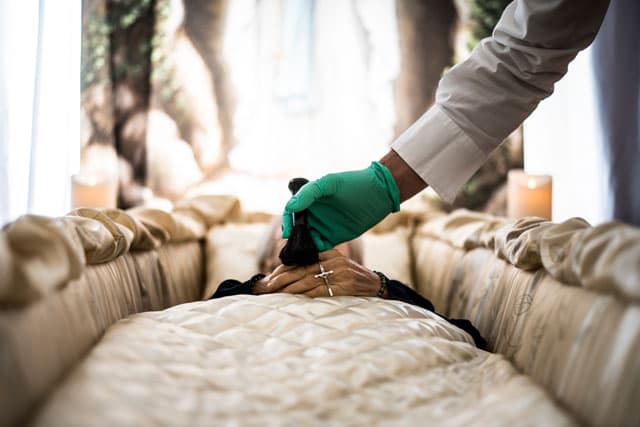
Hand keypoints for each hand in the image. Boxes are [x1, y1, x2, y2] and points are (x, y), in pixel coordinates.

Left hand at [253, 249, 384, 297]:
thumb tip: (292, 273)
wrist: (376, 285)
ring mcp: (339, 273)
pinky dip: (304, 294)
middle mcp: (333, 261)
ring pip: (307, 280)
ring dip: (289, 288)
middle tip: (266, 287)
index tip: (269, 278)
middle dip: (281, 279)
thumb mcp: (337, 265)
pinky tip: (293, 298)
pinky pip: (319, 290)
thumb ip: (319, 264)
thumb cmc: (353, 278)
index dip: (283, 269)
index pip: (300, 261)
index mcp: (329, 254)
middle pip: (300, 270)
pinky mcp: (343, 286)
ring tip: (274, 294)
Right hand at [281, 161, 399, 250]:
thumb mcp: (329, 184)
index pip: (291, 212)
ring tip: (302, 254)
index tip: (287, 233)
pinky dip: (316, 252)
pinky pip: (321, 248)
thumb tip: (291, 207)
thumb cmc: (353, 183)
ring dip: (303, 247)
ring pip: (307, 240)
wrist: (379, 193)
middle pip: (297, 229)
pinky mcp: (334, 237)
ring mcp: (324, 226)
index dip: (286, 222)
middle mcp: (314, 214)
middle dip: (293, 239)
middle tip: (291, 248)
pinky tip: (316, 255)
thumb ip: (309, 193)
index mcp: (309, 200)